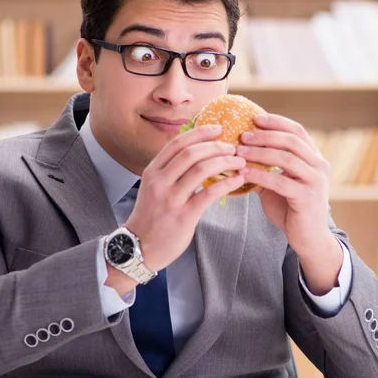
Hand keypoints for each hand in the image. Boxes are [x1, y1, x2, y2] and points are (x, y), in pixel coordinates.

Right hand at [125, 124, 246, 271]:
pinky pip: (209, 194)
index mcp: (152, 172)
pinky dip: (226, 183)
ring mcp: (171, 199)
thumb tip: (196, 154)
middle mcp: (159, 182)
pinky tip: (237, 180)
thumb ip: (170, 172)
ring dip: (224, 161)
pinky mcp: (183, 216)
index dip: (199, 133)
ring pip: (201, 169)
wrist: (138, 248)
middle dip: (216, 146)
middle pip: (191, 153)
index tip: (217, 129)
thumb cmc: (151, 218)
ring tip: (239, 161)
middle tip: (232, 146)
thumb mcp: (153, 188)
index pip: (177, 143)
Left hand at [236, 113, 334, 259]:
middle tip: (242, 135)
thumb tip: (240, 152)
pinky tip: (244, 172)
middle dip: (264, 135)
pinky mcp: (307, 197)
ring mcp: (315, 181)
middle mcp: (319, 165)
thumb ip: (265, 168)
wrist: (308, 238)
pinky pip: (280, 181)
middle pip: (291, 140)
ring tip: (239, 151)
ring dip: (259, 152)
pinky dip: (260, 174)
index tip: (254, 118)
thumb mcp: (277, 184)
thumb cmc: (290, 209)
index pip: (297, 131)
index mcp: (314, 158)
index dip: (276, 122)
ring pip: (286, 158)